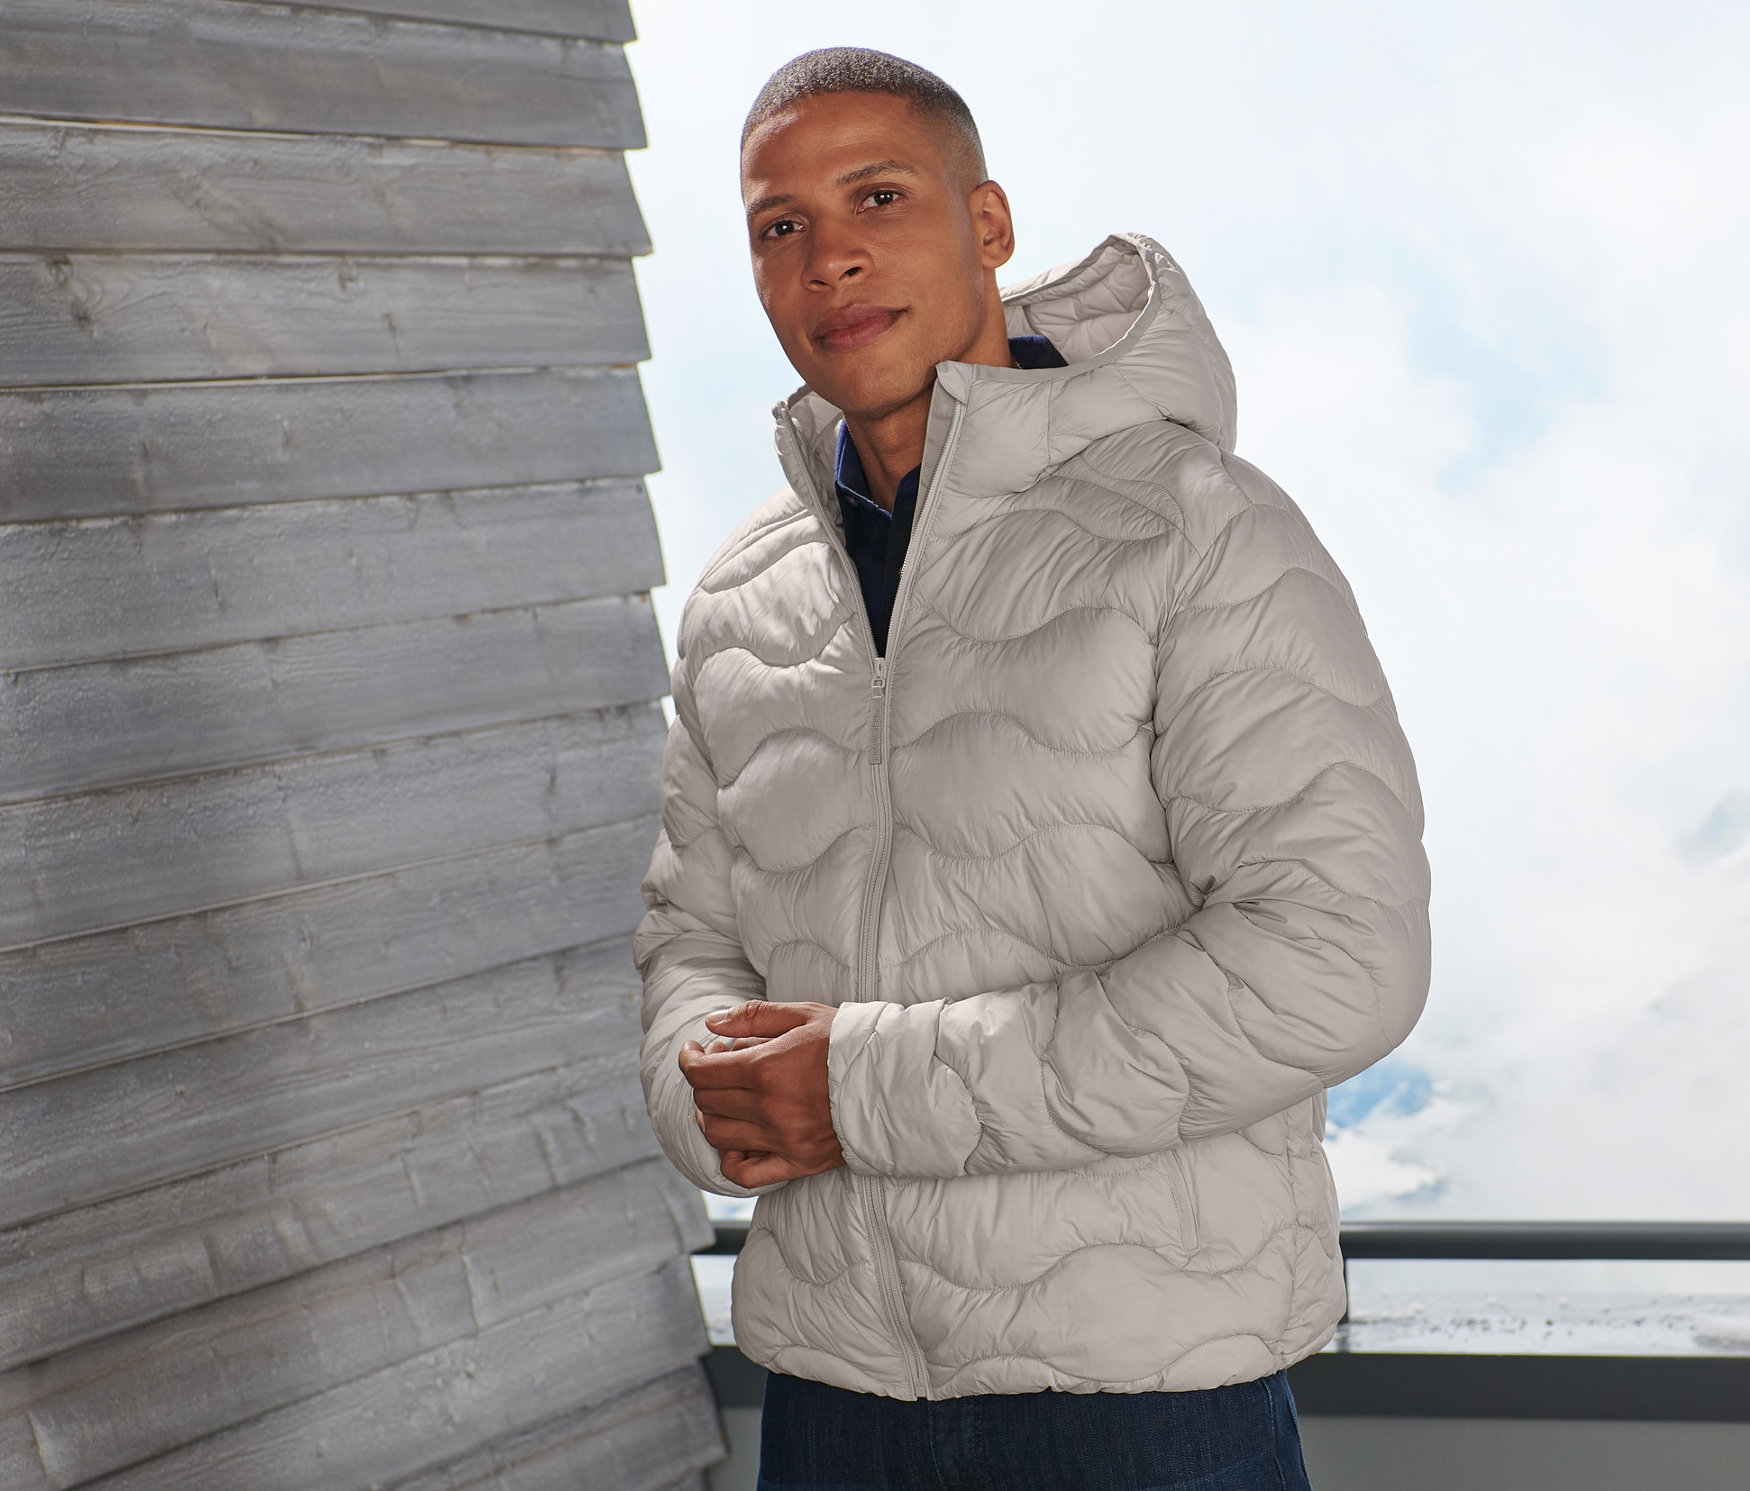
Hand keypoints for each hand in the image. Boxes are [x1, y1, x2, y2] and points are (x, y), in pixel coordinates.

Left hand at [679, 1001, 844, 1187]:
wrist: (895, 1080)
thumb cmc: (849, 1042)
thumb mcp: (803, 1015)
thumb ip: (753, 1016)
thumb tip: (711, 1023)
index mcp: (767, 1069)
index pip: (702, 1073)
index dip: (688, 1060)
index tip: (693, 1052)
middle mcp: (770, 1108)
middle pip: (707, 1103)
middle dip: (703, 1082)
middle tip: (719, 1067)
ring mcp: (783, 1140)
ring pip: (719, 1136)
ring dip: (711, 1116)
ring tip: (727, 1099)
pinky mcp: (798, 1162)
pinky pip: (746, 1174)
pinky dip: (730, 1159)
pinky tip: (736, 1140)